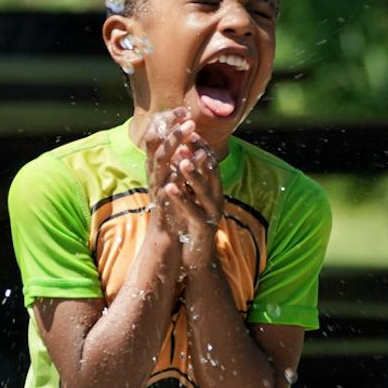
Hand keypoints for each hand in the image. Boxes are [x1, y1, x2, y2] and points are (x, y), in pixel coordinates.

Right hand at [142, 106, 189, 202]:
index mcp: (154, 164)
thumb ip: (177, 157)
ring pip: (161, 158)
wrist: (166, 231)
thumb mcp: (172, 175)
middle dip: (171, 127)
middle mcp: (152, 171)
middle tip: (189, 117)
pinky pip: (171, 180)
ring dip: (174, 141)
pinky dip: (183, 167)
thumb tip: (188, 135)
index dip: (165, 122)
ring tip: (190, 129)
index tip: (181, 110)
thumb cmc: (171, 201)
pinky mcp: (163, 199)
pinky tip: (198, 157)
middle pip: (156, 144)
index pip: (155, 136)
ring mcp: (156, 184)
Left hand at [170, 130, 223, 271]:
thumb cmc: (193, 224)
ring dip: (193, 174)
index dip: (202, 145)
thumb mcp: (194, 198)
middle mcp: (217, 199)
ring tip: (181, 160)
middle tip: (187, 139)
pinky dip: (181, 197)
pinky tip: (169, 187)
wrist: (198, 257)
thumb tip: (183, 151)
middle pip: (212, 173)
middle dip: (200, 154)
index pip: (212, 162)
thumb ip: (191, 179)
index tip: (190, 130)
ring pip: (204, 190)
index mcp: (215, 190)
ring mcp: (212, 213)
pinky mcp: (203, 227)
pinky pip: (192, 210)